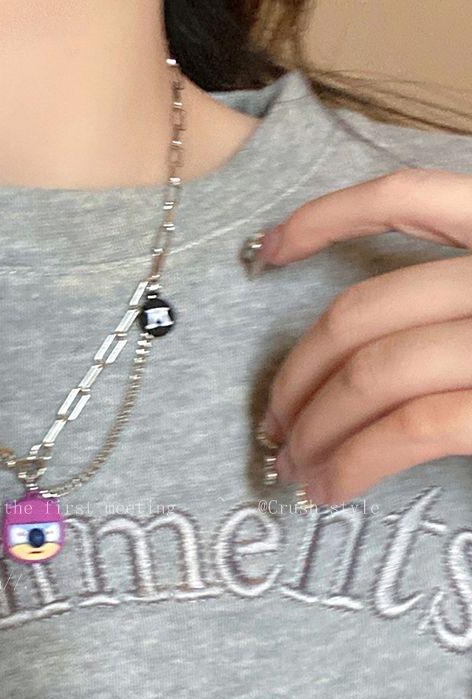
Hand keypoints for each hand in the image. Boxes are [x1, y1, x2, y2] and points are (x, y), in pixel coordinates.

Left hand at [258, 168, 471, 505]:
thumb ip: (463, 299)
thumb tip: (359, 344)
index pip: (406, 196)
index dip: (322, 219)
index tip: (265, 252)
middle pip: (360, 311)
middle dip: (296, 373)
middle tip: (274, 422)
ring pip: (372, 371)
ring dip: (313, 425)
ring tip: (293, 466)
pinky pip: (408, 426)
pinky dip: (353, 459)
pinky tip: (329, 485)